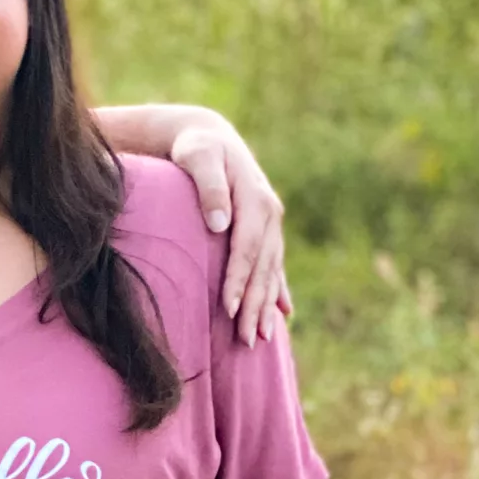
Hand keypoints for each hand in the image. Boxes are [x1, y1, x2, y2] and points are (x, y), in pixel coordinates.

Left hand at [167, 119, 290, 347]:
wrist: (211, 138)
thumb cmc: (197, 148)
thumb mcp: (198, 157)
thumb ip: (208, 187)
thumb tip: (219, 223)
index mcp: (256, 198)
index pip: (247, 247)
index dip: (239, 280)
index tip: (228, 309)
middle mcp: (270, 213)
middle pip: (263, 267)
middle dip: (255, 305)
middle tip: (245, 340)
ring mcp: (271, 224)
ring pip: (271, 271)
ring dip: (266, 306)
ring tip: (260, 338)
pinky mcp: (266, 231)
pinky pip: (274, 266)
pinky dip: (277, 292)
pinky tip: (282, 315)